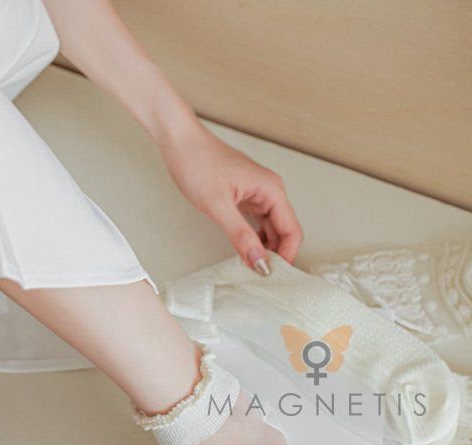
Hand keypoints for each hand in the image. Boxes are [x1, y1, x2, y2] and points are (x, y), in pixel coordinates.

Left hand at [160, 121, 302, 272]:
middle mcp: (269, 191)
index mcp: (271, 190)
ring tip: (253, 267)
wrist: (179, 140)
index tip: (272, 275)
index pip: (292, 231)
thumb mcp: (219, 206)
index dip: (286, 256)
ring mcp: (258, 193)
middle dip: (276, 255)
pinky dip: (254, 239)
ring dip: (265, 249)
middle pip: (284, 232)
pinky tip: (245, 251)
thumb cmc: (197, 162)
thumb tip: (259, 262)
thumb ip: (242, 237)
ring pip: (271, 229)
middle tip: (261, 276)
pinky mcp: (245, 196)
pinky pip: (258, 223)